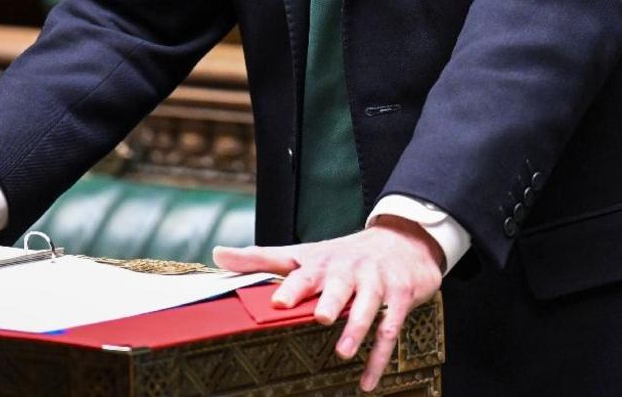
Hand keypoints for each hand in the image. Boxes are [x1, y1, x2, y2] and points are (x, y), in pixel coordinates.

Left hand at [213, 219, 441, 391]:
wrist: (404, 240)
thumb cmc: (343, 255)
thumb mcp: (304, 253)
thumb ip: (261, 258)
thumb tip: (217, 254)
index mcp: (321, 262)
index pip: (303, 272)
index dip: (291, 287)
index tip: (278, 302)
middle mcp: (349, 271)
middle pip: (339, 285)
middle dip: (331, 301)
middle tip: (322, 317)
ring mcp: (376, 283)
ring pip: (368, 306)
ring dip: (357, 329)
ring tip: (343, 353)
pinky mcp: (399, 297)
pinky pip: (390, 329)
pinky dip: (380, 357)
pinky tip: (368, 381)